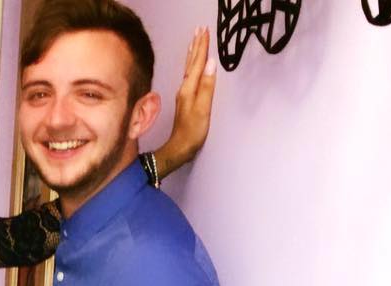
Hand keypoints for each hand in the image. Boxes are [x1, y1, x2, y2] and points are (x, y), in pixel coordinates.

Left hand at [154, 26, 216, 177]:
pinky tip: (193, 67)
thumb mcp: (203, 109)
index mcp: (189, 89)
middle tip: (200, 30)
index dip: (202, 47)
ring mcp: (184, 95)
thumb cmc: (192, 132)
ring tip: (196, 42)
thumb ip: (207, 86)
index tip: (205, 31)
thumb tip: (211, 64)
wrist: (179, 149)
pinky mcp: (185, 101)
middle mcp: (184, 89)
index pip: (198, 63)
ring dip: (193, 54)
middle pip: (192, 63)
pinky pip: (189, 77)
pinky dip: (192, 67)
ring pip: (189, 69)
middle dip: (196, 46)